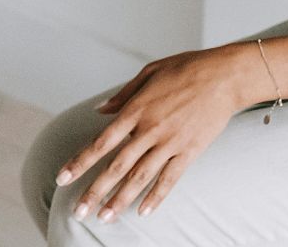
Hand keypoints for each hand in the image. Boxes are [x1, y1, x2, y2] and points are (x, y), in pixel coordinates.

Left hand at [57, 45, 254, 222]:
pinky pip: (170, 179)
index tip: (62, 178)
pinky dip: (156, 197)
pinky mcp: (190, 151)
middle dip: (95, 191)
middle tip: (78, 211)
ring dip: (120, 200)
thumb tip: (99, 110)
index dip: (80, 162)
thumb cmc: (186, 68)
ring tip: (104, 218)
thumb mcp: (149, 73)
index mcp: (136, 109)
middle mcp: (150, 129)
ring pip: (140, 177)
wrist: (225, 76)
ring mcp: (170, 142)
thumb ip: (122, 95)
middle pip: (117, 166)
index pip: (101, 142)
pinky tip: (142, 212)